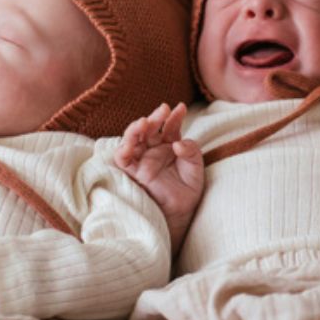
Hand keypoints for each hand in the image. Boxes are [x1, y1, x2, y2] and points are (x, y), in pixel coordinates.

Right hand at [114, 102, 204, 251]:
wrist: (182, 211)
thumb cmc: (189, 189)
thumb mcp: (196, 166)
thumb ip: (191, 150)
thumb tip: (177, 142)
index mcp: (169, 145)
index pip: (169, 126)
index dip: (174, 116)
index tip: (181, 108)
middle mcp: (154, 149)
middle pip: (150, 129)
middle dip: (155, 117)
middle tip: (163, 109)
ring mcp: (142, 160)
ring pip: (132, 139)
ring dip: (135, 129)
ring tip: (144, 122)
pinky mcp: (133, 172)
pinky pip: (122, 159)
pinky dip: (123, 150)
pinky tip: (129, 144)